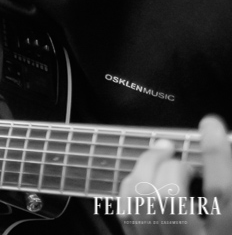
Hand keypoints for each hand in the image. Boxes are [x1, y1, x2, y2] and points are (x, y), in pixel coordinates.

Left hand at [118, 115, 231, 233]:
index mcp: (227, 232)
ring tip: (162, 154)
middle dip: (173, 166)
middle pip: (171, 197)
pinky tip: (145, 174)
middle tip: (181, 157)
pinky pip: (127, 208)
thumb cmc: (220, 229)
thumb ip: (229, 185)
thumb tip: (226, 144)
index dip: (217, 153)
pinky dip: (132, 182)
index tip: (211, 124)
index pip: (223, 190)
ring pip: (143, 200)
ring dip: (149, 166)